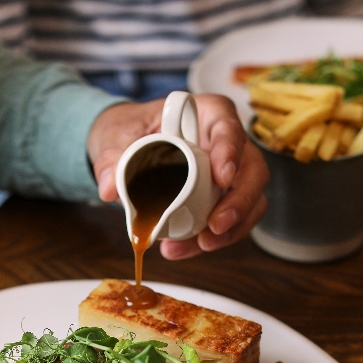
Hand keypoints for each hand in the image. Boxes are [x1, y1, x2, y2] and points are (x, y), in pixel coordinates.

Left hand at [87, 94, 268, 258]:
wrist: (126, 147)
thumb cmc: (130, 131)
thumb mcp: (115, 136)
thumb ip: (111, 157)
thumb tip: (110, 188)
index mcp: (206, 114)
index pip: (228, 126)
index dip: (230, 150)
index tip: (222, 177)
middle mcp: (226, 142)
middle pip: (252, 169)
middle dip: (240, 202)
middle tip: (215, 226)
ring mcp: (230, 172)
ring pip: (250, 200)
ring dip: (232, 228)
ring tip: (201, 245)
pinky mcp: (223, 198)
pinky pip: (232, 220)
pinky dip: (215, 238)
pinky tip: (187, 248)